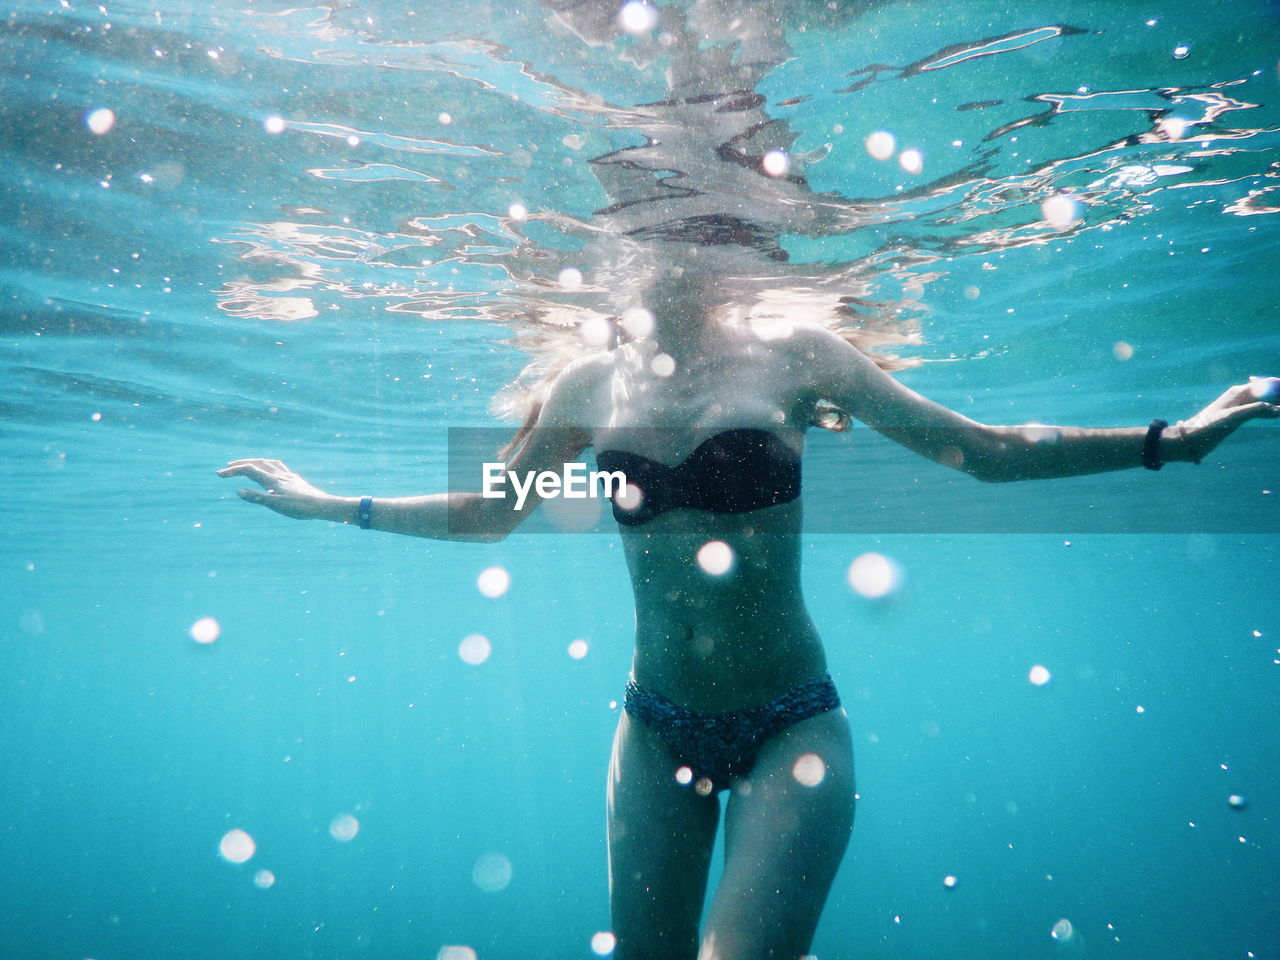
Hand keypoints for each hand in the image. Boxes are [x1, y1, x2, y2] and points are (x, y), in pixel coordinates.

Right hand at [217, 458, 338, 519]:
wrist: (324, 506)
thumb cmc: (301, 508)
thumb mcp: (276, 505)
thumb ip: (258, 497)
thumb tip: (238, 491)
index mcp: (273, 480)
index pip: (249, 470)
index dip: (233, 471)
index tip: (219, 474)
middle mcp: (280, 475)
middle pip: (258, 462)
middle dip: (241, 463)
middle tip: (228, 466)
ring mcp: (289, 476)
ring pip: (269, 463)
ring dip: (256, 462)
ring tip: (248, 465)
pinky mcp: (296, 480)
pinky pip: (281, 468)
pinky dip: (271, 467)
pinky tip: (274, 473)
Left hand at [1176, 377, 1279, 461]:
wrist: (1189, 439)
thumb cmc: (1207, 427)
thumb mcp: (1231, 418)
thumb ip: (1254, 411)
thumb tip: (1277, 409)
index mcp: (1239, 392)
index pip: (1269, 383)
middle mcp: (1241, 395)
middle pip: (1269, 390)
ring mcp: (1239, 405)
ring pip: (1265, 399)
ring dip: (1277, 402)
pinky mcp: (1238, 415)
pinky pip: (1259, 409)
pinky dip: (1270, 411)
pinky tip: (1276, 415)